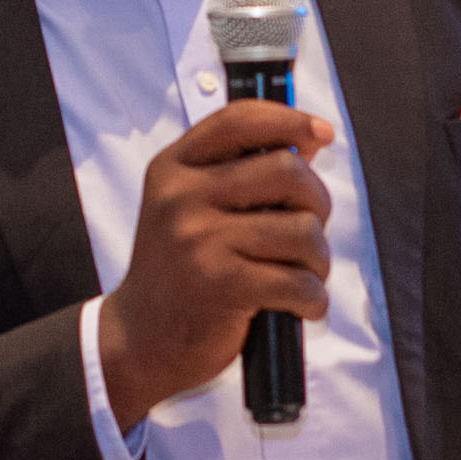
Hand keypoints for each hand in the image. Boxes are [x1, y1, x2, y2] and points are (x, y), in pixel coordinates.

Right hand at [98, 100, 334, 422]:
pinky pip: (298, 281)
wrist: (139, 340)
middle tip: (308, 234)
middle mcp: (181, 196)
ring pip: (302, 229)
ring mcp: (198, 239)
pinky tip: (301, 306)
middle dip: (317, 204)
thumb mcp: (189, 209)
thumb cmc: (178, 271)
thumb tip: (307, 143)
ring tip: (302, 275)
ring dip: (318, 259)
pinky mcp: (220, 284)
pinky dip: (313, 299)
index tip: (321, 133)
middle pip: (287, 171)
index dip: (290, 119)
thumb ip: (239, 174)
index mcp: (173, 169)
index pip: (240, 120)